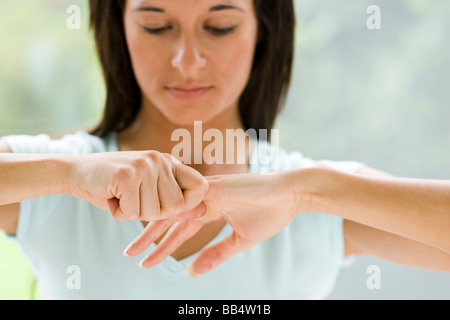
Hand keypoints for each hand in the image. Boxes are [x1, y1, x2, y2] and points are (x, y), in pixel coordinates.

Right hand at [66, 151, 208, 220]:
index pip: (200, 185)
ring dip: (133, 213)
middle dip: (153, 213)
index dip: (191, 203)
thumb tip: (204, 211)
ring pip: (153, 212)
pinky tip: (110, 195)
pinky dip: (119, 212)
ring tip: (120, 196)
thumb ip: (175, 201)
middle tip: (134, 201)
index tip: (170, 207)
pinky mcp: (127, 175)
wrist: (76, 172)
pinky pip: (133, 212)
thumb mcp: (147, 193)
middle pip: (176, 206)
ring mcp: (144, 166)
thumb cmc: (115, 186)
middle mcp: (159, 160)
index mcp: (168, 162)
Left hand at [123, 170, 307, 275]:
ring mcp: (206, 191)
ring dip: (152, 229)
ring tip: (134, 249)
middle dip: (149, 238)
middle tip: (129, 254)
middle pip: (169, 219)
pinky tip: (151, 225)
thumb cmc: (270, 214)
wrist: (290, 194)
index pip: (180, 229)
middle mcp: (203, 198)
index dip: (163, 245)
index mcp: (210, 208)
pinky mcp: (213, 187)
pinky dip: (169, 212)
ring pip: (172, 210)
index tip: (146, 261)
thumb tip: (191, 272)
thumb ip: (215, 254)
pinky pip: (187, 200)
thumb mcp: (239, 241)